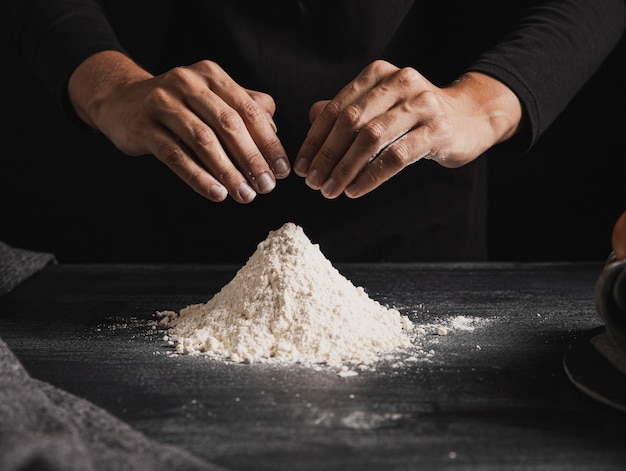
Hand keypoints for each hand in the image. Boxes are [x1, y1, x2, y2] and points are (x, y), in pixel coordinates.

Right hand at [68, 51, 289, 203]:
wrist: (121, 101)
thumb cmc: (177, 104)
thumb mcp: (211, 98)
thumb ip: (244, 107)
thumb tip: (274, 130)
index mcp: (211, 75)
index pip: (249, 110)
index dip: (269, 142)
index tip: (283, 170)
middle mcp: (188, 83)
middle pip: (229, 125)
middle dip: (252, 159)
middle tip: (267, 187)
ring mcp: (163, 102)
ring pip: (203, 141)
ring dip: (228, 172)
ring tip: (245, 195)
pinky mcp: (143, 126)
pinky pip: (175, 155)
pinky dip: (198, 177)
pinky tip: (216, 194)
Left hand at [293, 60, 521, 198]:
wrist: (471, 117)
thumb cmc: (416, 115)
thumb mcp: (381, 106)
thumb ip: (348, 109)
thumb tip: (312, 117)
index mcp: (379, 74)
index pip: (337, 108)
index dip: (315, 140)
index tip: (303, 166)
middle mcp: (399, 82)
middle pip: (351, 122)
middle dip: (327, 156)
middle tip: (314, 183)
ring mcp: (421, 105)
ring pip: (372, 138)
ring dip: (345, 169)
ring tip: (331, 190)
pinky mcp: (437, 130)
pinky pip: (396, 156)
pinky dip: (371, 176)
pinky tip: (356, 190)